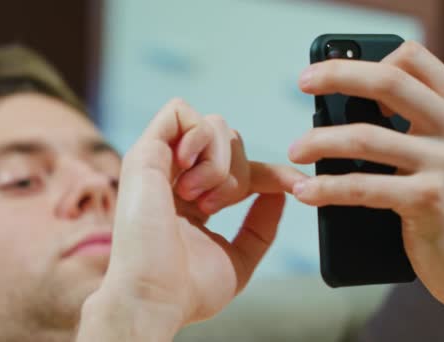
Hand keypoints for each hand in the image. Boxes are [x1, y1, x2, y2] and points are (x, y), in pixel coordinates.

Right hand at [79, 98, 302, 340]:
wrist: (156, 297)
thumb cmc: (188, 287)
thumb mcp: (238, 257)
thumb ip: (260, 225)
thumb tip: (278, 193)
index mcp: (195, 199)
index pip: (242, 169)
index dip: (273, 173)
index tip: (298, 186)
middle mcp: (177, 176)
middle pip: (231, 140)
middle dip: (239, 173)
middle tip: (214, 207)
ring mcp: (160, 162)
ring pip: (212, 124)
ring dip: (219, 163)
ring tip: (198, 197)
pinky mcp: (145, 152)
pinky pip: (180, 112)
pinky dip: (198, 138)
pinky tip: (188, 172)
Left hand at [289, 42, 443, 339]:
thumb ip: (414, 124)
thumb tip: (344, 108)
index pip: (412, 58)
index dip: (367, 61)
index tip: (331, 74)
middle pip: (387, 81)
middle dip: (337, 75)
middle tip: (301, 83)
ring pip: (365, 137)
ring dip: (318, 141)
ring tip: (294, 150)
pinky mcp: (429, 199)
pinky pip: (363, 186)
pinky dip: (326, 187)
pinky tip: (305, 190)